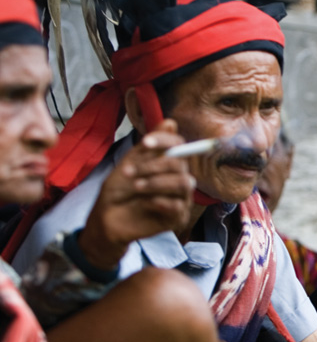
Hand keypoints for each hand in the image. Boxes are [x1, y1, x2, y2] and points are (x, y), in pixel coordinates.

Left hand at [81, 121, 192, 269]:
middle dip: (154, 165)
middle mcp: (178, 180)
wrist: (106, 218)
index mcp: (168, 165)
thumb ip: (149, 147)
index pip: (179, 146)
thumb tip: (171, 122)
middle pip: (181, 165)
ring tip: (136, 186)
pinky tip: (146, 202)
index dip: (166, 141)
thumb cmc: (118, 191)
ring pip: (184, 183)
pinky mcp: (177, 218)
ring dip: (157, 182)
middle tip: (130, 171)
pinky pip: (178, 205)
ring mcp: (179, 199)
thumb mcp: (130, 163)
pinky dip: (161, 201)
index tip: (145, 142)